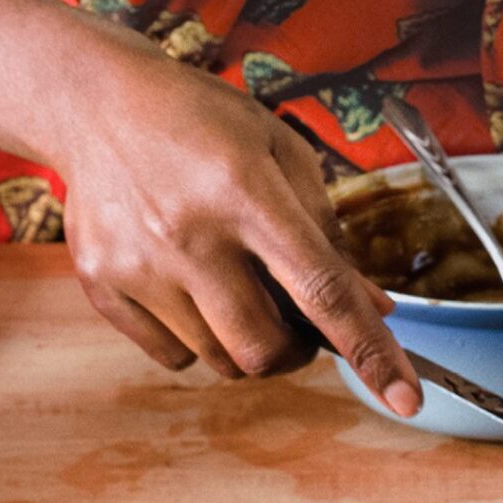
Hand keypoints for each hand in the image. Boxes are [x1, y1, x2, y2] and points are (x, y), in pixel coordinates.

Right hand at [55, 32, 421, 415]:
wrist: (97, 103)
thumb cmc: (201, 122)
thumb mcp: (278, 151)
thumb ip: (327, 231)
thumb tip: (372, 307)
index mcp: (246, 192)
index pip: (321, 289)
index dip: (370, 349)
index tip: (405, 399)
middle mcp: (190, 234)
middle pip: (265, 347)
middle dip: (297, 350)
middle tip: (298, 323)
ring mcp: (139, 265)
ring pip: (219, 361)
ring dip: (247, 347)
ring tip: (237, 293)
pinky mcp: (102, 285)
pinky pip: (170, 357)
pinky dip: (196, 343)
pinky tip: (189, 290)